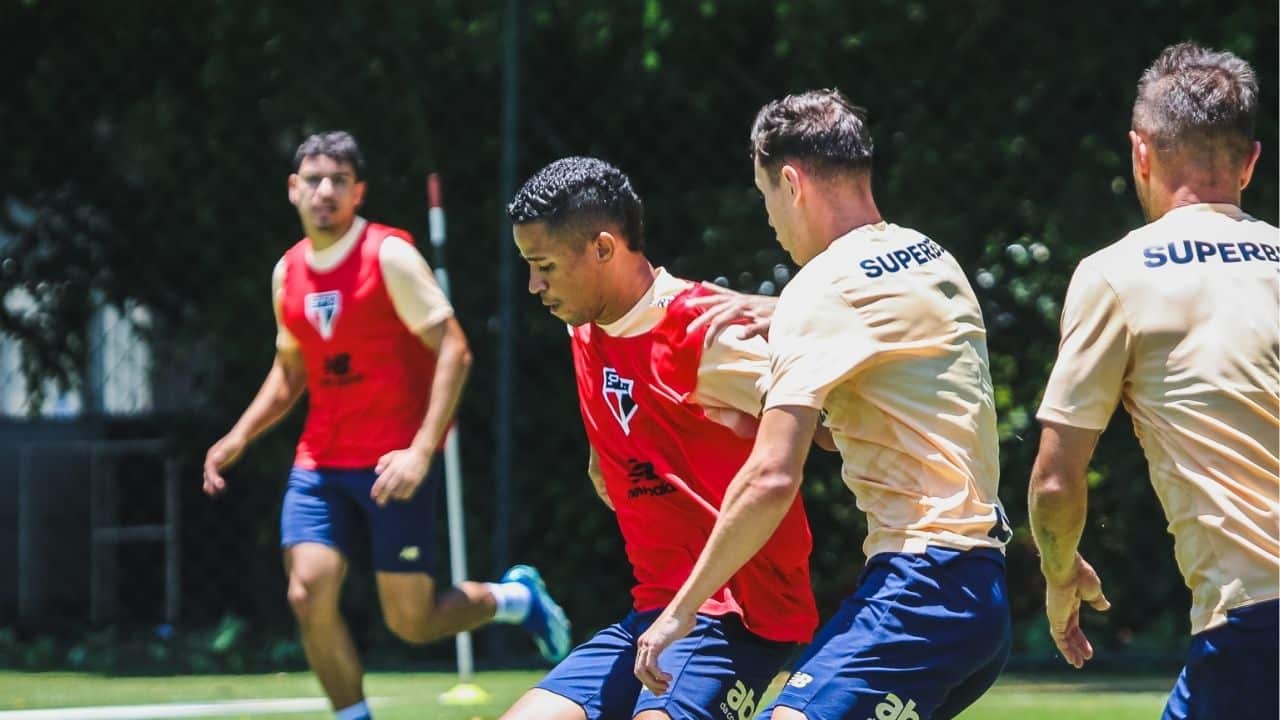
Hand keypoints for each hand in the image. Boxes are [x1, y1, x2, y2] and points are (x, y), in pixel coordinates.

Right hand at [203, 433, 246, 496]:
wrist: (240, 436)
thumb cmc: (237, 441)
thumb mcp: (232, 446)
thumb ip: (224, 452)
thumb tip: (215, 457)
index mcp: (212, 455)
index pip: (210, 469)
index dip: (213, 477)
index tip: (220, 484)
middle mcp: (210, 459)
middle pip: (208, 472)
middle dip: (212, 481)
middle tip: (219, 488)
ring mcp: (214, 462)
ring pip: (209, 474)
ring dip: (210, 483)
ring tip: (212, 493)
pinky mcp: (219, 464)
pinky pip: (214, 474)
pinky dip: (214, 481)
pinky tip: (216, 487)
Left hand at [371, 447, 432, 506]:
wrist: (421, 453)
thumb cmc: (405, 455)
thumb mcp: (392, 455)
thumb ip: (383, 462)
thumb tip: (377, 472)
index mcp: (392, 467)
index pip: (381, 481)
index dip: (376, 490)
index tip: (373, 496)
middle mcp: (400, 473)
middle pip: (388, 489)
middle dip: (382, 497)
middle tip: (380, 503)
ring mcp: (408, 478)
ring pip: (398, 493)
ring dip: (394, 495)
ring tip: (392, 495)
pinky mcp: (415, 482)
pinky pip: (407, 494)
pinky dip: (402, 496)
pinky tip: (401, 495)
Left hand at [634, 608, 695, 694]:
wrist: (682, 609)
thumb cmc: (681, 622)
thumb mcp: (671, 638)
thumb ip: (668, 648)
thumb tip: (671, 654)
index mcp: (644, 643)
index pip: (639, 668)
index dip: (648, 682)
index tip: (660, 689)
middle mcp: (642, 644)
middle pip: (638, 672)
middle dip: (650, 685)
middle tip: (663, 691)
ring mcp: (646, 643)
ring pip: (642, 671)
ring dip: (653, 683)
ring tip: (666, 686)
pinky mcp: (654, 644)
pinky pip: (651, 665)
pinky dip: (658, 675)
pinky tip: (668, 678)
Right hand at [686, 282, 776, 347]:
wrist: (791, 306)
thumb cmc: (780, 319)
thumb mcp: (770, 327)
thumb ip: (754, 330)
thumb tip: (738, 336)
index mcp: (742, 309)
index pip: (720, 321)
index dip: (711, 334)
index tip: (706, 346)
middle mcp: (738, 301)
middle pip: (714, 310)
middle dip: (700, 320)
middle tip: (688, 331)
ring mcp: (740, 298)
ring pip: (716, 298)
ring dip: (701, 300)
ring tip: (686, 303)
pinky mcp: (742, 297)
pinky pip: (724, 292)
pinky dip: (714, 288)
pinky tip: (703, 284)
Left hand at [1044, 553, 1109, 668]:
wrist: (1067, 568)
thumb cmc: (1080, 574)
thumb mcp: (1093, 590)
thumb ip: (1097, 599)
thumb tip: (1105, 606)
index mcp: (1071, 601)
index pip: (1073, 623)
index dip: (1080, 637)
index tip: (1089, 650)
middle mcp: (1061, 609)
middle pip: (1068, 632)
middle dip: (1076, 646)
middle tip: (1084, 659)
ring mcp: (1057, 614)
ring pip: (1062, 638)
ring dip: (1070, 651)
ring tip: (1078, 664)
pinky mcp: (1054, 617)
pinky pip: (1058, 637)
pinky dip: (1065, 649)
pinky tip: (1071, 659)